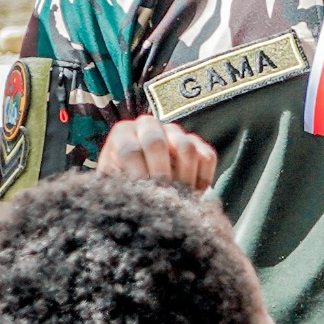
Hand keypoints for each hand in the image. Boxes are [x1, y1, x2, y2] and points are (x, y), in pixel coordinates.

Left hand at [98, 115, 220, 192]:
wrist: (143, 189)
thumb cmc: (124, 188)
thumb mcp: (115, 187)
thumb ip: (119, 187)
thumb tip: (131, 195)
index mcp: (123, 133)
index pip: (130, 151)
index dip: (137, 177)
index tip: (142, 196)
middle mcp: (149, 126)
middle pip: (157, 143)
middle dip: (160, 175)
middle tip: (161, 196)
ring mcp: (175, 132)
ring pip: (186, 148)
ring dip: (184, 178)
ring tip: (176, 198)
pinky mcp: (198, 143)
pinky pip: (207, 157)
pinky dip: (202, 179)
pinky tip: (192, 193)